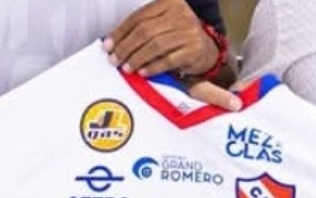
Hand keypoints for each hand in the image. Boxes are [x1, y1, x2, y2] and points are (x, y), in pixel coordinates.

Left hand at [104, 0, 219, 77]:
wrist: (206, 49)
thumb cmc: (178, 38)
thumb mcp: (162, 25)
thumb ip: (141, 30)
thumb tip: (113, 44)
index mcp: (168, 2)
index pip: (138, 17)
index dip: (120, 32)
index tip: (108, 45)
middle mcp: (180, 13)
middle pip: (145, 31)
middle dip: (126, 47)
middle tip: (115, 60)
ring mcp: (189, 31)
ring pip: (156, 45)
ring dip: (137, 58)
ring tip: (127, 68)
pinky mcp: (194, 50)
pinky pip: (169, 59)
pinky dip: (153, 67)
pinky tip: (143, 72)